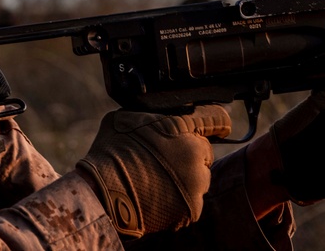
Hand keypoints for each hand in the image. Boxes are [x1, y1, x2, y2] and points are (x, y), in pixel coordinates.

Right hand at [75, 105, 230, 237]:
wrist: (103, 192)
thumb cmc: (111, 151)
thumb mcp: (127, 117)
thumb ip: (151, 116)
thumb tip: (156, 117)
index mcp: (181, 127)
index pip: (215, 120)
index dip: (217, 123)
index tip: (221, 126)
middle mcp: (195, 153)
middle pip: (204, 152)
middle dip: (189, 155)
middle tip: (165, 161)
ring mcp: (196, 183)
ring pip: (200, 178)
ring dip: (185, 178)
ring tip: (157, 181)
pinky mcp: (192, 208)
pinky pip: (191, 201)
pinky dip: (179, 200)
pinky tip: (157, 196)